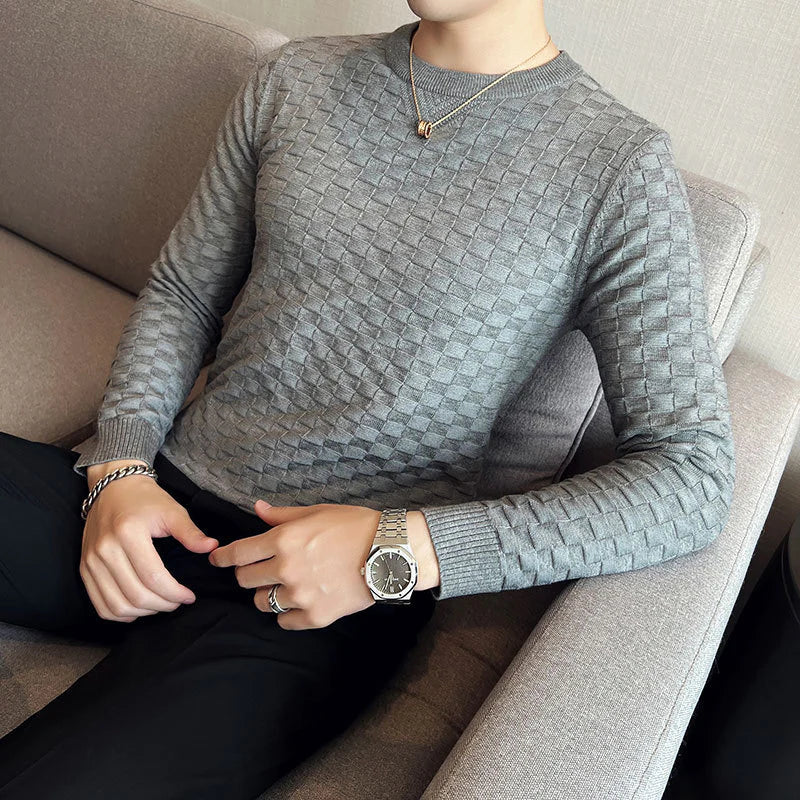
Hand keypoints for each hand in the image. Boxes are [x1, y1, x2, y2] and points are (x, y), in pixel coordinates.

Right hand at [81, 464, 217, 621]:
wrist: (112, 487)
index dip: (175, 593)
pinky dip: (120, 614)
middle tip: (178, 601)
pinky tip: (138, 608)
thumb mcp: (172, 510)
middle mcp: (105, 549)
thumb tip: (212, 548)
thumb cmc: (145, 499)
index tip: (189, 596)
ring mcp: (90, 561)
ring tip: (161, 604)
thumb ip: (190, 533)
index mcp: (128, 533)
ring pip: (117, 606)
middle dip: (163, 605)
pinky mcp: (84, 569)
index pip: (153, 577)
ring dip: (143, 613)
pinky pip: (100, 605)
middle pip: (136, 595)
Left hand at [207, 500, 439, 630]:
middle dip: (249, 574)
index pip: (238, 553)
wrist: (390, 552)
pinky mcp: (316, 616)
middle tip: (262, 570)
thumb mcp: (317, 512)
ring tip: (284, 586)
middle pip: (246, 580)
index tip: (217, 560)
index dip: (223, 557)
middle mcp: (287, 569)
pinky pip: (285, 621)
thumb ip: (282, 515)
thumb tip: (256, 509)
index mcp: (285, 540)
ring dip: (268, 594)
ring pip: (262, 602)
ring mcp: (301, 595)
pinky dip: (288, 613)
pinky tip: (299, 602)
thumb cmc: (355, 526)